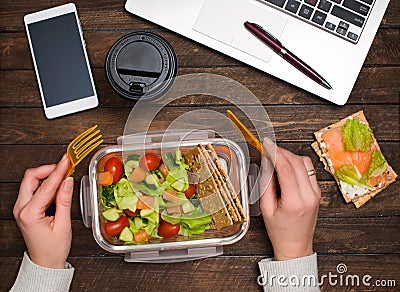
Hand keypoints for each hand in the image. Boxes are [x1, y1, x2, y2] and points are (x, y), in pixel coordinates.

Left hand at [13, 154, 73, 268]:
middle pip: (31, 177)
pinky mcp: (25, 208)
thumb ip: (64, 200)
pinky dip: (45, 183)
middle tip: (64, 166)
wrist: (45, 263)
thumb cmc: (53, 249)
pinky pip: (32, 189)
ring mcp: (21, 208)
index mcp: (29, 213)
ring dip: (46, 175)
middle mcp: (21, 209)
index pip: (46, 185)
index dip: (58, 171)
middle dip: (48, 169)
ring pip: (30, 181)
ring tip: (63, 174)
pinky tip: (57, 184)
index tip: (67, 161)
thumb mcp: (63, 225)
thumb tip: (67, 181)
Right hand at [259, 139, 320, 260]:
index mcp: (295, 201)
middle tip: (268, 149)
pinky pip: (309, 170)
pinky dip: (297, 164)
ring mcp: (316, 193)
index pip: (285, 168)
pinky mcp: (318, 192)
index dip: (274, 152)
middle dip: (281, 151)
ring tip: (276, 158)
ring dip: (290, 156)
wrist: (295, 246)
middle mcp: (309, 196)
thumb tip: (267, 162)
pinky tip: (287, 167)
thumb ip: (266, 183)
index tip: (266, 144)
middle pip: (296, 162)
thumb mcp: (266, 208)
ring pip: (305, 163)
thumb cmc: (280, 231)